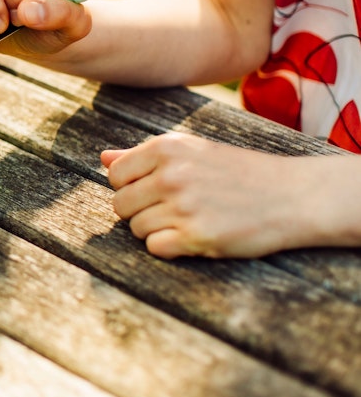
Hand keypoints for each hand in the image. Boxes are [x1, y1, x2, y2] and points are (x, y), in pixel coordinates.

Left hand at [103, 132, 360, 258]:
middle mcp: (170, 174)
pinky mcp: (196, 236)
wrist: (294, 195)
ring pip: (135, 228)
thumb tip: (103, 158)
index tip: (155, 190)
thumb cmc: (239, 172)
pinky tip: (192, 237)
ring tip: (187, 221)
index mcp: (166, 148)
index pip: (115, 175)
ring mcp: (183, 206)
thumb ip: (143, 155)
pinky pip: (154, 248)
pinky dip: (168, 248)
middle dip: (140, 212)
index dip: (130, 187)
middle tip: (172, 210)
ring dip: (155, 230)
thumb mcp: (192, 151)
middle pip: (120, 204)